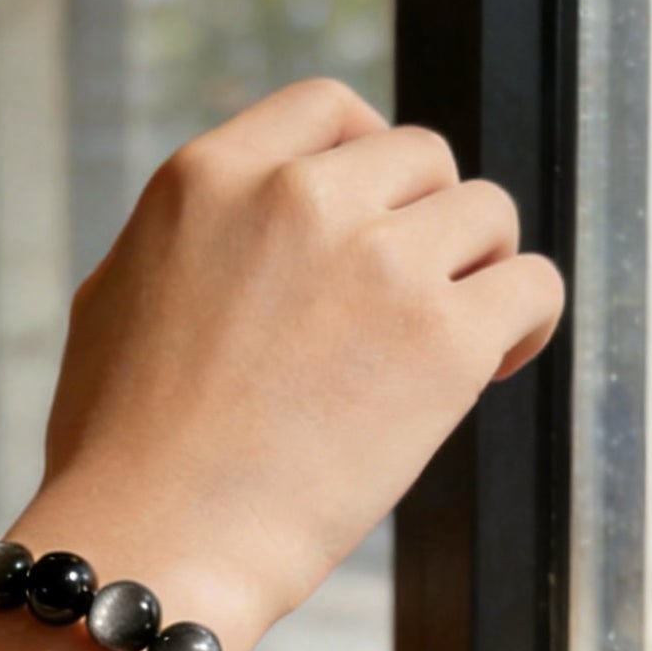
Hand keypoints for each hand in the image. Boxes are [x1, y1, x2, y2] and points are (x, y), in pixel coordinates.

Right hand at [29, 77, 564, 646]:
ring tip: (449, 341)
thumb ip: (193, 236)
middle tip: (410, 299)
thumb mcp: (117, 296)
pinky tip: (494, 367)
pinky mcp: (442, 337)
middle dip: (425, 222)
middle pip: (421, 156)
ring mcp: (377, 260)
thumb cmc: (118, 451)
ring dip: (478, 270)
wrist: (154, 542)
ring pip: (488, 213)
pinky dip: (526, 321)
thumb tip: (245, 221)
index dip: (367, 157)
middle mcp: (298, 196)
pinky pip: (534, 285)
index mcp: (209, 176)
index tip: (377, 214)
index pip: (329, 109)